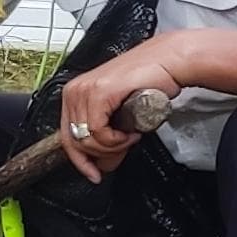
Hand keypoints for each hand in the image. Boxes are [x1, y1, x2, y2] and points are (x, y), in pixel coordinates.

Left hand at [55, 40, 192, 183]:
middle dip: (102, 155)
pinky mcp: (98, 93)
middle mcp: (75, 90)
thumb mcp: (121, 115)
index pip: (66, 137)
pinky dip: (117, 139)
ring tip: (130, 136)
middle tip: (123, 149)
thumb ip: (108, 139)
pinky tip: (130, 132)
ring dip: (113, 146)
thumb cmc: (150, 81)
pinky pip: (99, 132)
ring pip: (87, 140)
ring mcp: (84, 90)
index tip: (94, 174)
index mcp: (75, 93)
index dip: (81, 161)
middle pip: (76, 142)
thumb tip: (102, 164)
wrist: (170, 62)